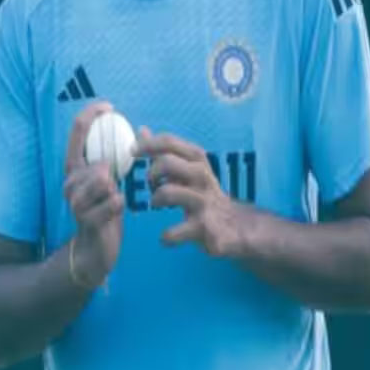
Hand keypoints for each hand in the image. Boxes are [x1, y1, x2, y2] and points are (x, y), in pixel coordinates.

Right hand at [63, 101, 124, 287]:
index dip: (91, 115)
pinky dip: (118, 206)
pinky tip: (116, 211)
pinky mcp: (86, 219)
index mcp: (75, 169)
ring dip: (116, 191)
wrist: (95, 250)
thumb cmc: (105, 212)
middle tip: (114, 187)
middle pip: (95, 162)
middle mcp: (70, 182)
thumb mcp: (112, 182)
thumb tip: (143, 128)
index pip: (77, 132)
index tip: (108, 106)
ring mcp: (75, 201)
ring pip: (104, 181)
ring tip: (113, 201)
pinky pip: (112, 202)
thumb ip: (122, 157)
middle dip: (112, 173)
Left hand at [135, 128, 250, 257]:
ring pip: (168, 192)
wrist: (237, 226)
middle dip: (151, 174)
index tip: (132, 152)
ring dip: (155, 200)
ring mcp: (204, 204)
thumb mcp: (188, 169)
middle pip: (166, 162)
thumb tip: (142, 131)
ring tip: (157, 205)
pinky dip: (166, 237)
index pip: (170, 142)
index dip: (147, 144)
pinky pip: (174, 232)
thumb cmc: (204, 194)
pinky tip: (166, 238)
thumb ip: (164, 152)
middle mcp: (202, 178)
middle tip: (152, 185)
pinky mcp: (205, 229)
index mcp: (197, 161)